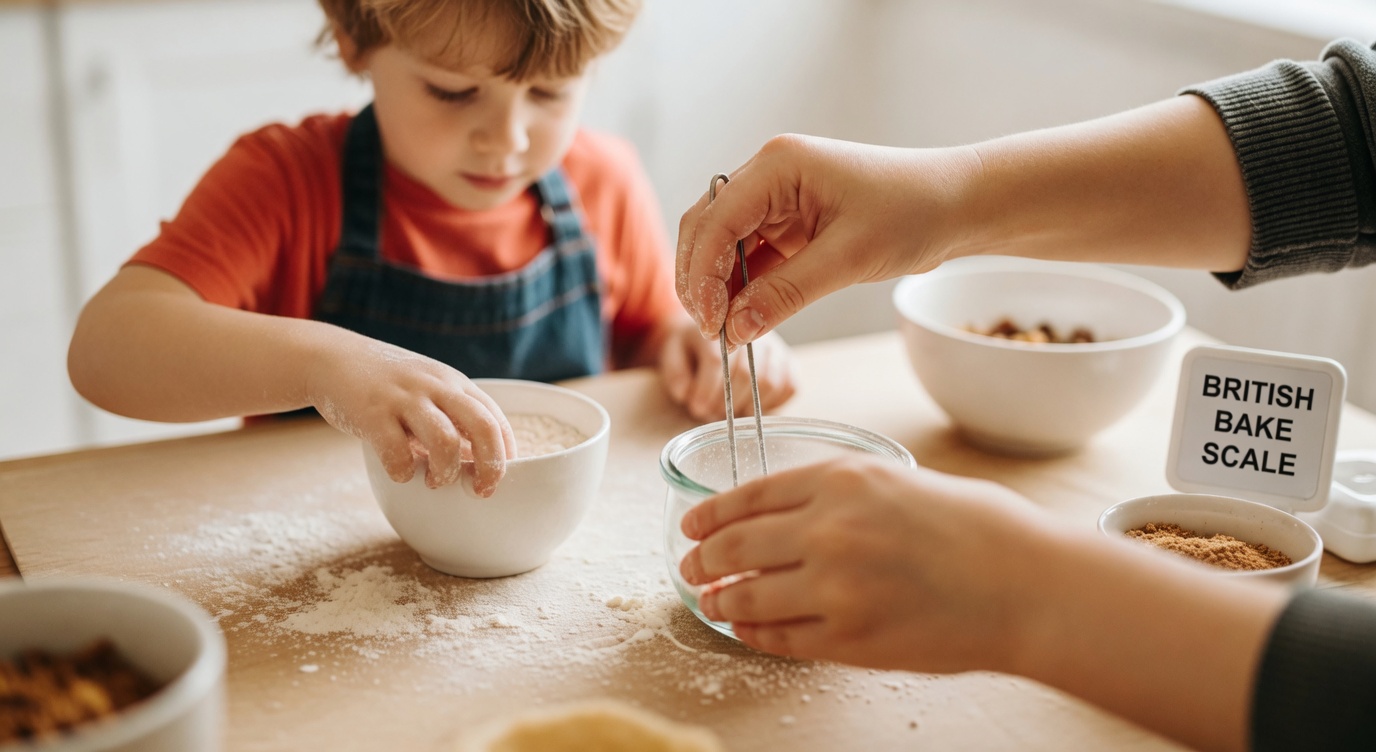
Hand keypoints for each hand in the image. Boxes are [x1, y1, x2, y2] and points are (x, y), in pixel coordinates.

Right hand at [305, 336, 515, 494]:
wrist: (332, 358)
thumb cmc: (387, 384)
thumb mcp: (428, 389)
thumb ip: (453, 418)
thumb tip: (480, 460)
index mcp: (453, 383)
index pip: (495, 418)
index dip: (505, 452)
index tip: (499, 476)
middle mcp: (434, 387)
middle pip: (483, 427)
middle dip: (491, 466)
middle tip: (481, 489)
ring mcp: (404, 399)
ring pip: (445, 442)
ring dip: (445, 472)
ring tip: (434, 480)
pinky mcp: (372, 414)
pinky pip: (397, 452)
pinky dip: (403, 471)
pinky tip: (400, 472)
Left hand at [658, 319, 795, 420]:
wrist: (714, 332)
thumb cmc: (692, 346)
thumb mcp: (673, 353)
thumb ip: (675, 372)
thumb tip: (686, 394)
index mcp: (721, 324)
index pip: (717, 360)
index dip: (706, 389)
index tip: (696, 408)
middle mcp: (754, 330)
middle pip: (746, 374)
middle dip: (725, 402)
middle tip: (710, 414)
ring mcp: (776, 346)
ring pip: (769, 383)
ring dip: (746, 406)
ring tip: (728, 412)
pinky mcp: (789, 361)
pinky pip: (789, 387)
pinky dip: (771, 404)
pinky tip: (749, 406)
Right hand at [676, 135, 978, 343]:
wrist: (957, 205)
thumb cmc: (914, 212)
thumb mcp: (849, 258)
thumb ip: (785, 293)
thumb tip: (734, 329)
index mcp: (778, 165)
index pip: (716, 219)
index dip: (703, 274)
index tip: (710, 322)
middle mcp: (768, 175)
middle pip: (707, 228)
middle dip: (701, 280)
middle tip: (711, 331)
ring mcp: (776, 198)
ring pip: (722, 245)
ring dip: (719, 287)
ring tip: (727, 331)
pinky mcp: (789, 222)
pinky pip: (749, 256)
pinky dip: (742, 288)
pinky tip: (745, 318)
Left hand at [677, 456, 1054, 672]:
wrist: (1026, 583)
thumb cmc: (976, 528)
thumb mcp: (897, 482)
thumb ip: (836, 493)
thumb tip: (781, 515)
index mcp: (841, 480)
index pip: (747, 497)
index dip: (710, 514)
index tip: (692, 524)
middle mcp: (828, 530)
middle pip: (734, 546)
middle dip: (703, 559)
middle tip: (690, 567)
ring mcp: (834, 588)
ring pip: (748, 597)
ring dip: (721, 600)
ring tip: (712, 602)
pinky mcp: (847, 639)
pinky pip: (780, 638)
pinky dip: (756, 634)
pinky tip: (750, 630)